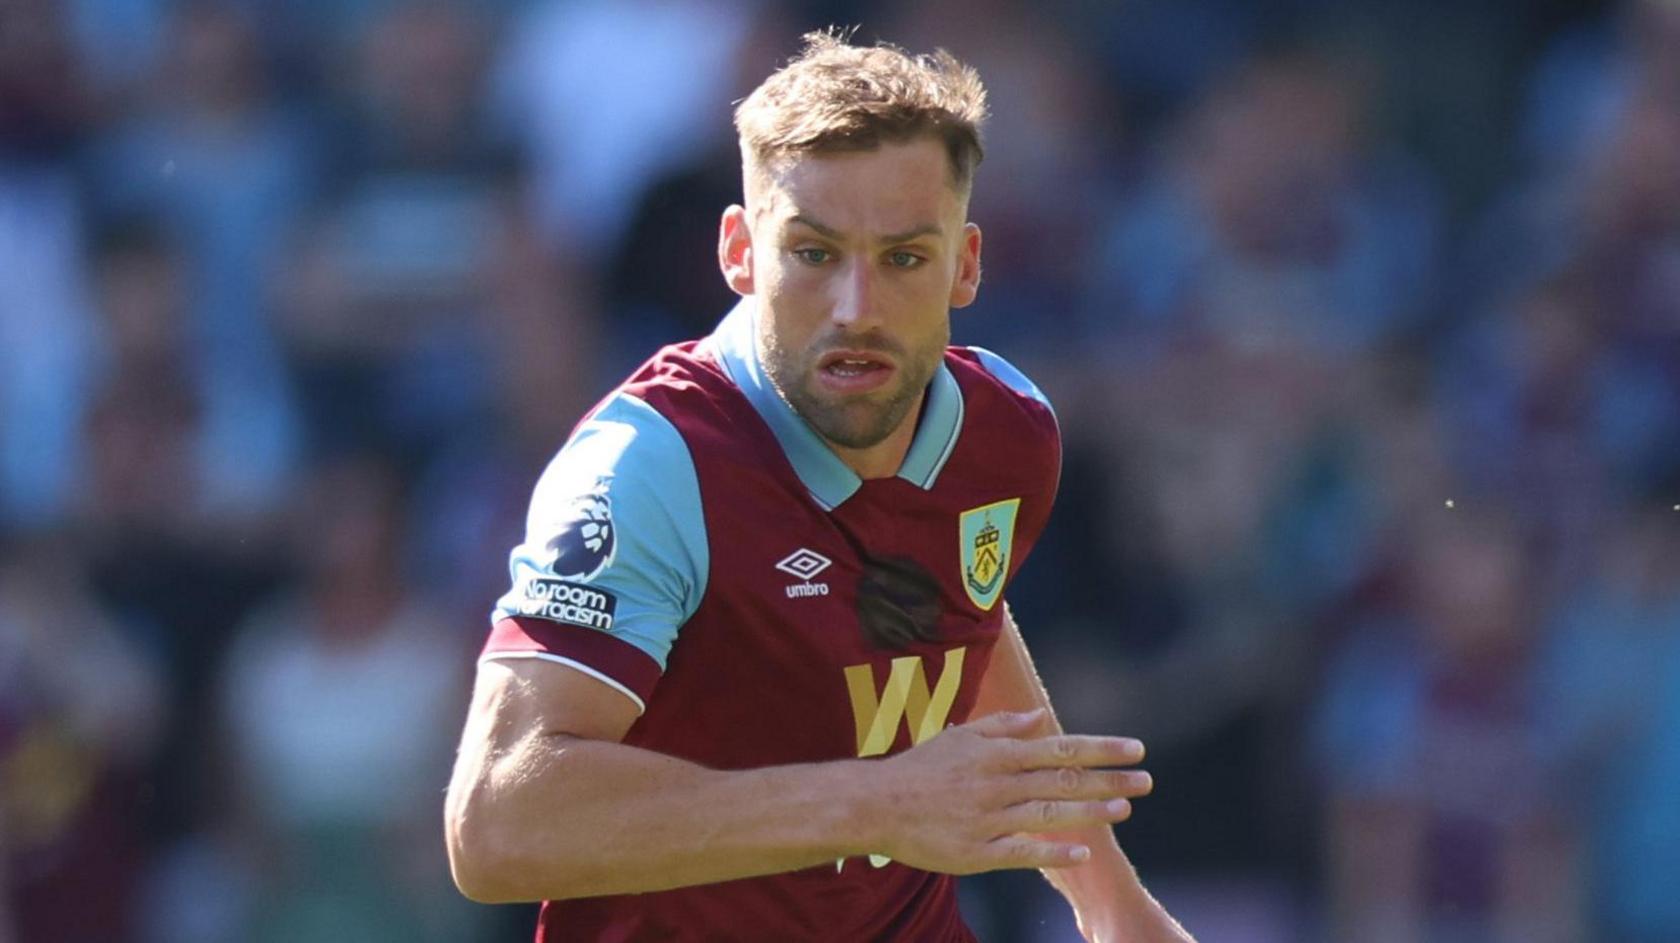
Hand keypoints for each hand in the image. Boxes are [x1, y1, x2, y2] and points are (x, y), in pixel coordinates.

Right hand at [866, 709, 1151, 874]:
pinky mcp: (978, 852)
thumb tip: (1042, 718)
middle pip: (1063, 779)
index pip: (1061, 747)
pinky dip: (1053, 851)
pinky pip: (1022, 852)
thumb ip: (1003, 727)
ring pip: (1049, 812)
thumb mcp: (960, 736)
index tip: (1137, 749)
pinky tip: (1082, 852)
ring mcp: (990, 818)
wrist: (876, 805)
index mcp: (998, 754)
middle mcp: (999, 783)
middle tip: (1147, 781)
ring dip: (1090, 810)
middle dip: (1109, 779)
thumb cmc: (921, 768)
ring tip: (1125, 809)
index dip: (1102, 748)